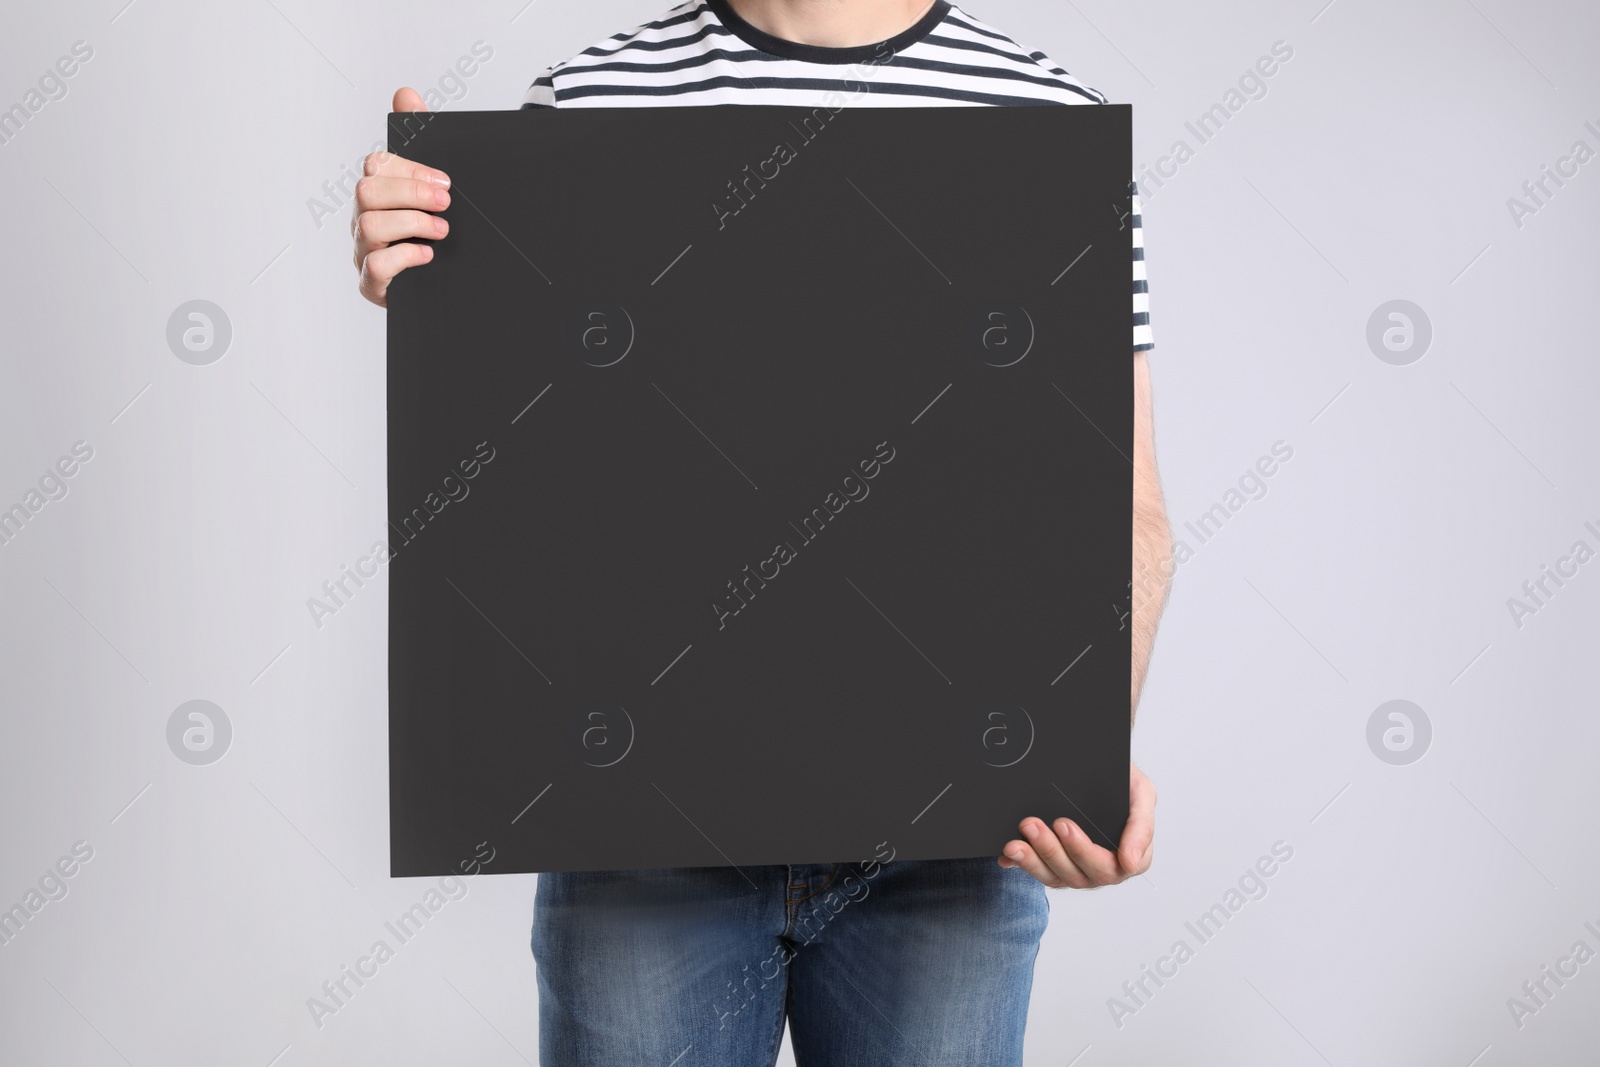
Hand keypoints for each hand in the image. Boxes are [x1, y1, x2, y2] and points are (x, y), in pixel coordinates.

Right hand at [354, 87, 452, 306]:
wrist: (444, 285)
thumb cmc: (431, 232)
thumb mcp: (432, 187)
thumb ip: (420, 139)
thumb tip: (405, 93)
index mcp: (378, 192)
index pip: (376, 166)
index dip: (410, 169)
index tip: (444, 181)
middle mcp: (364, 218)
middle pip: (367, 191)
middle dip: (412, 194)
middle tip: (446, 204)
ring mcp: (363, 251)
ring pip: (370, 226)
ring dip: (412, 224)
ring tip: (441, 230)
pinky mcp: (371, 283)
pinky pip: (375, 266)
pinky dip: (405, 257)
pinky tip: (428, 256)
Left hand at [998, 763, 1154, 887]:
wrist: (1100, 771)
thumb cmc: (1123, 784)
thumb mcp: (1142, 793)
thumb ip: (1142, 826)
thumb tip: (1130, 862)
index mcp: (1131, 857)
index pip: (1110, 867)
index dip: (1083, 850)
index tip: (1063, 825)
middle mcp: (1103, 868)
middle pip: (1079, 874)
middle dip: (1052, 849)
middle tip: (1032, 824)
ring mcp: (1077, 870)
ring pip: (1055, 877)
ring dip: (1033, 858)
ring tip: (1016, 839)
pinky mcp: (1053, 867)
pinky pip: (1037, 872)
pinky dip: (1020, 864)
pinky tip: (1007, 854)